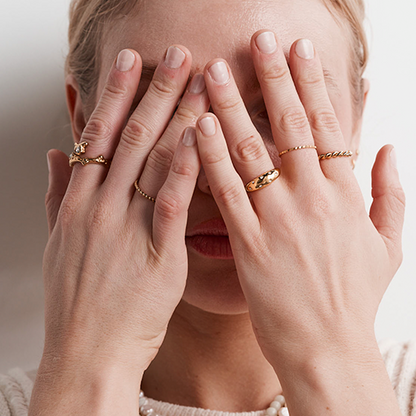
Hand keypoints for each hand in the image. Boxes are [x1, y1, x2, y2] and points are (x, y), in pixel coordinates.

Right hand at [42, 46, 208, 373]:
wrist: (86, 353)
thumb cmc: (77, 301)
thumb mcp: (59, 243)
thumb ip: (57, 194)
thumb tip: (55, 154)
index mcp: (79, 204)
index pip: (98, 135)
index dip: (115, 94)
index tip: (131, 60)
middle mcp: (100, 208)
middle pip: (130, 137)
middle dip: (154, 91)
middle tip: (176, 53)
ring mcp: (127, 230)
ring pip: (154, 161)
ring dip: (179, 117)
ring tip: (201, 81)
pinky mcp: (157, 256)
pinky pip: (171, 203)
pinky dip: (186, 168)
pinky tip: (203, 137)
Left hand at [194, 31, 404, 365]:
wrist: (329, 348)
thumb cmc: (356, 299)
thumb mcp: (388, 245)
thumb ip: (389, 194)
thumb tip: (388, 148)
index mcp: (346, 196)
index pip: (330, 125)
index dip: (313, 84)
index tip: (298, 51)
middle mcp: (313, 200)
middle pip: (291, 126)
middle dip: (272, 79)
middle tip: (256, 39)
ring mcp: (278, 221)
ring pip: (252, 152)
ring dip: (231, 107)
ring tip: (211, 71)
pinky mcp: (248, 245)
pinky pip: (226, 192)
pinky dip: (210, 157)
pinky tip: (196, 127)